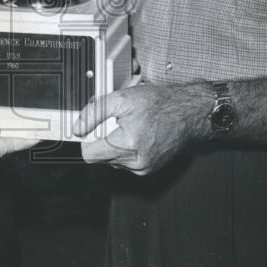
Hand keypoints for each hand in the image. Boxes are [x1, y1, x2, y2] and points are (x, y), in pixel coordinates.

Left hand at [73, 81, 209, 174]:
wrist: (188, 112)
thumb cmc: (160, 104)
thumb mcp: (122, 98)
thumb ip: (94, 112)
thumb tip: (78, 128)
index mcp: (128, 145)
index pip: (89, 154)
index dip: (87, 138)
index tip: (92, 128)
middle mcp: (136, 162)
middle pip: (101, 156)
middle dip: (104, 138)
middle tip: (117, 122)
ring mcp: (144, 167)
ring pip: (113, 160)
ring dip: (115, 144)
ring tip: (129, 126)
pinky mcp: (149, 169)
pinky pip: (126, 162)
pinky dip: (126, 149)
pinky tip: (137, 134)